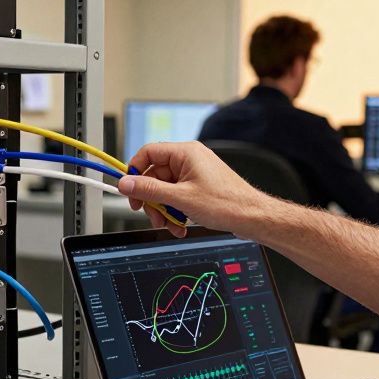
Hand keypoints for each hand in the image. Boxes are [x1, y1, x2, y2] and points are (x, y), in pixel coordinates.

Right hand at [118, 141, 273, 237]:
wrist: (252, 217)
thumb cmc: (227, 203)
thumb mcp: (180, 198)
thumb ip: (149, 190)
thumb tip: (126, 183)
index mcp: (186, 153)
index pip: (148, 153)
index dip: (135, 171)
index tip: (129, 189)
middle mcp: (190, 160)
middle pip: (155, 176)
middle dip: (152, 200)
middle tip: (150, 215)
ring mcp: (195, 174)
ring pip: (165, 190)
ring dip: (164, 210)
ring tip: (170, 225)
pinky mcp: (199, 188)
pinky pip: (177, 197)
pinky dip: (175, 212)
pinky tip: (180, 225)